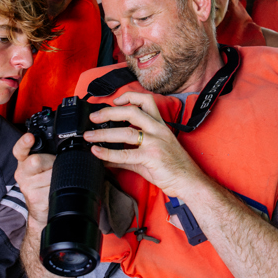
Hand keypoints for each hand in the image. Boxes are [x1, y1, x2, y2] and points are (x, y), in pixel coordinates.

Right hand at [12, 133, 53, 223]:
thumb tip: (61, 148)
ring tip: (54, 181)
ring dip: (58, 176)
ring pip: (50, 174)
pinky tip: (54, 191)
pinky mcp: (35, 198)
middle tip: (54, 168)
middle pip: (37, 160)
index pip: (20, 150)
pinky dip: (59, 188)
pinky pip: (53, 187)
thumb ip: (46, 155)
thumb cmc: (44, 183)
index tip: (30, 137)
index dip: (24, 143)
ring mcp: (27, 187)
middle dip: (51, 162)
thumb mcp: (42, 167)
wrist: (41, 209)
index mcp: (23, 161)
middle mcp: (22, 173)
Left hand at [84, 92, 207, 200]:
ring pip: (126, 132)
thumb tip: (104, 156)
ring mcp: (155, 143)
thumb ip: (126, 153)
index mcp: (159, 125)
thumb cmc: (172, 166)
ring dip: (104, 134)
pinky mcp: (152, 157)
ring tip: (90, 137)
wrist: (188, 180)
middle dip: (109, 113)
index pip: (145, 101)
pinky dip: (108, 153)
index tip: (114, 101)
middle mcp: (157, 130)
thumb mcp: (149, 154)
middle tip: (93, 118)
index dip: (128, 97)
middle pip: (132, 112)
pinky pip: (126, 154)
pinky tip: (97, 153)